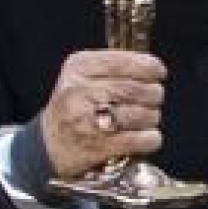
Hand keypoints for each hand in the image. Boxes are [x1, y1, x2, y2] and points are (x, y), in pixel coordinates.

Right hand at [37, 49, 165, 178]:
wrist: (49, 143)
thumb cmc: (73, 106)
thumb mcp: (82, 75)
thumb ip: (112, 67)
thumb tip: (152, 67)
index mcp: (78, 68)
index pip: (122, 62)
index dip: (148, 66)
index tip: (159, 72)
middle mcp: (78, 91)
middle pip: (134, 89)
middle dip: (154, 93)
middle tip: (156, 97)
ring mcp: (85, 120)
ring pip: (139, 114)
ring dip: (153, 116)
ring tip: (149, 117)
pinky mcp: (95, 146)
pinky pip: (136, 140)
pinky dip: (151, 138)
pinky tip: (149, 136)